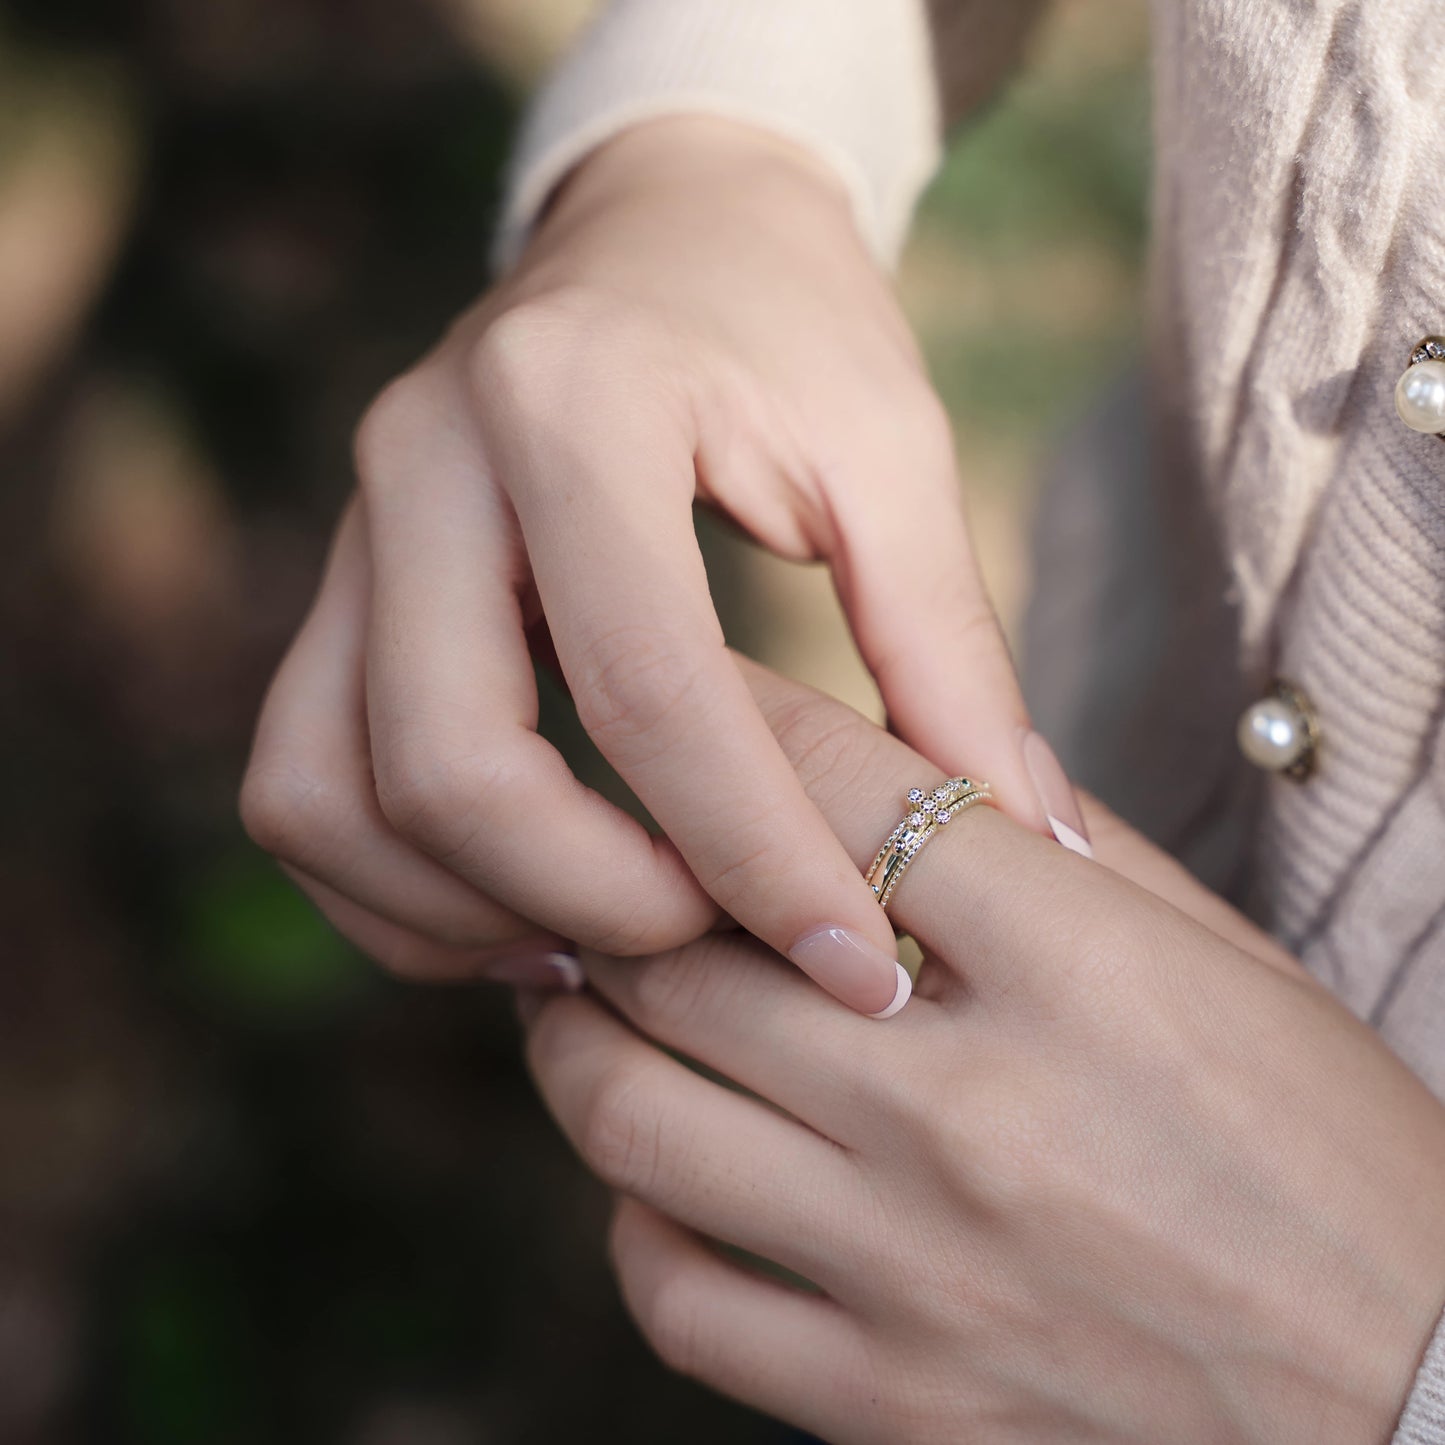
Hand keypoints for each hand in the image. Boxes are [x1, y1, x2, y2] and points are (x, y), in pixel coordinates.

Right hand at [240, 116, 1074, 1014]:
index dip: (755, 856)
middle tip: (718, 943)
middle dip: (591, 901)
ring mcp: (357, 525)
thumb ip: (949, 649)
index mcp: (573, 403)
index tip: (857, 965)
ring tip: (609, 951)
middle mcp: (424, 462)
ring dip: (461, 915)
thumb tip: (1026, 839)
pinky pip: (304, 780)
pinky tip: (524, 911)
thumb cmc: (788, 326)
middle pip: (444, 765)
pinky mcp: (344, 585)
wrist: (661, 221)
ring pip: (323, 793)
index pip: (644, 688)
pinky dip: (396, 887)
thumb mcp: (892, 455)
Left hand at [523, 660, 1444, 1443]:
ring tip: (587, 1006)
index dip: (738, 717)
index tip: (687, 694)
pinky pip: (676, 1300)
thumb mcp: (1231, 969)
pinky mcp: (892, 1410)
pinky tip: (663, 1179)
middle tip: (603, 865)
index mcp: (1077, 973)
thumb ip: (1075, 847)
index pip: (841, 793)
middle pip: (689, 949)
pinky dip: (636, 1219)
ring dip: (583, 1040)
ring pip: (636, 1119)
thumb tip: (938, 746)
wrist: (1419, 1415)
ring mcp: (916, 1274)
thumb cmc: (1336, 1164)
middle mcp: (971, 1114)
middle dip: (620, 885)